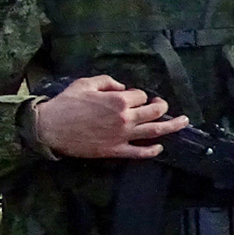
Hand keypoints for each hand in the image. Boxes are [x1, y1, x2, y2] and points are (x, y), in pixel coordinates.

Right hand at [31, 76, 189, 158]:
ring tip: (184, 122)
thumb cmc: (66, 104)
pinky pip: (139, 152)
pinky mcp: (115, 150)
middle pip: (154, 111)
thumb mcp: (86, 83)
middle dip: (162, 106)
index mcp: (118, 100)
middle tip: (162, 104)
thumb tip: (123, 87)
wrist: (49, 127)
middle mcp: (125, 118)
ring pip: (154, 131)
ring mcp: (122, 136)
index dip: (138, 94)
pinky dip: (152, 150)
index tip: (131, 95)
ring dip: (172, 126)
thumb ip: (108, 82)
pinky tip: (160, 147)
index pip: (140, 95)